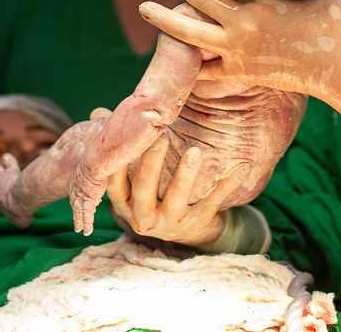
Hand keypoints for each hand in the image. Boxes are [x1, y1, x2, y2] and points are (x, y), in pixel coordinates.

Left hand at [69, 158, 108, 234]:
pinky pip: (87, 216)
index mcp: (77, 180)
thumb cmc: (97, 158)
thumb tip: (104, 171)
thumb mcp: (96, 166)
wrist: (95, 161)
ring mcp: (81, 196)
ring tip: (79, 230)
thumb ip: (98, 171)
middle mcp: (76, 190)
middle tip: (75, 223)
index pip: (76, 193)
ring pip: (79, 212)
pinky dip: (87, 224)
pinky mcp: (88, 201)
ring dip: (79, 222)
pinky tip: (87, 232)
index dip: (78, 200)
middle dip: (75, 214)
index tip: (80, 205)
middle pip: (75, 205)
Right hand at [106, 135, 251, 249]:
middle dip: (152, 162)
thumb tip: (97, 111)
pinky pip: (213, 203)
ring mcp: (171, 223)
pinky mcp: (198, 225)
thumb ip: (121, 145)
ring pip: (178, 198)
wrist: (190, 230)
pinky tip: (243, 166)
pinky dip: (228, 184)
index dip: (117, 164)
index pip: (114, 184)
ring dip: (186, 175)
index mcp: (124, 202)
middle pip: (144, 188)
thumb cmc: (156, 190)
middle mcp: (143, 216)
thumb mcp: (134, 174)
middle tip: (160, 136)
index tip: (126, 139)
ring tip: (195, 151)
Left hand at [138, 0, 340, 126]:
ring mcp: (238, 47)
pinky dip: (187, 63)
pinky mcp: (239, 71)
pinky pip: (204, 69)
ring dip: (162, 18)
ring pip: (187, 32)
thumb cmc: (331, 20)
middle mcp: (243, 19)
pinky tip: (169, 56)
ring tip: (144, 7)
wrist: (340, 66)